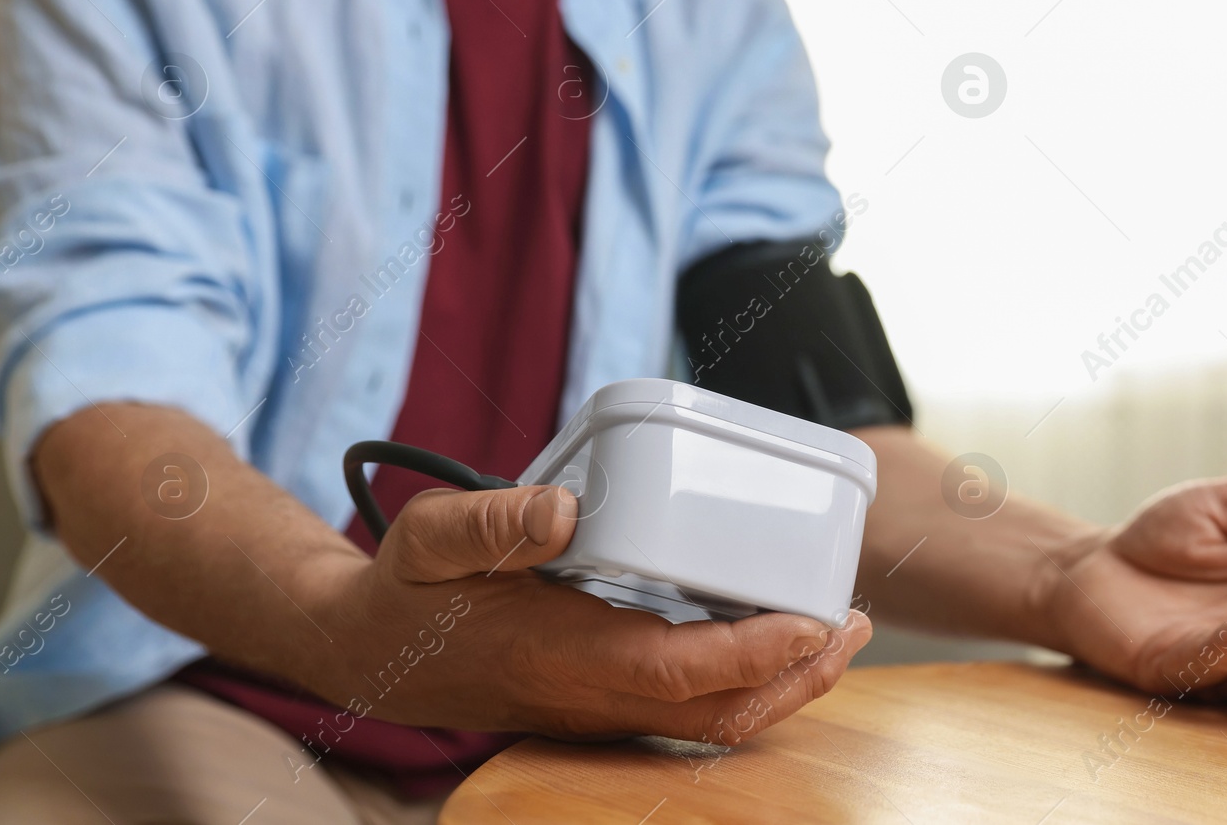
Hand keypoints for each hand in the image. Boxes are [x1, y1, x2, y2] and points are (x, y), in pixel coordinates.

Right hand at [307, 485, 871, 741]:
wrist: (372, 653)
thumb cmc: (408, 592)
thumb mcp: (430, 540)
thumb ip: (492, 522)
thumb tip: (566, 508)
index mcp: (557, 655)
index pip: (674, 669)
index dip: (751, 650)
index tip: (811, 617)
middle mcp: (591, 693)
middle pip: (717, 711)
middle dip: (796, 677)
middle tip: (854, 622)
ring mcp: (601, 705)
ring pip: (711, 718)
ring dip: (782, 684)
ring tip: (836, 632)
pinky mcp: (605, 698)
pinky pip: (692, 705)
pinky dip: (747, 678)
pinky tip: (771, 634)